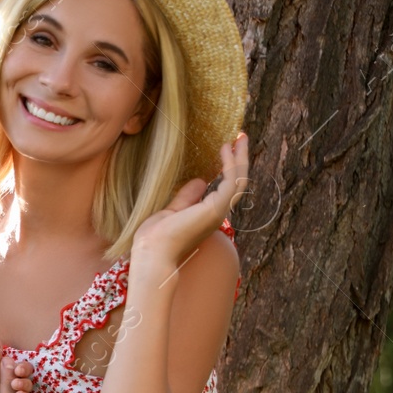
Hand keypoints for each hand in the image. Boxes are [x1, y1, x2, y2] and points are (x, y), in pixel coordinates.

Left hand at [131, 133, 248, 273]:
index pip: (224, 188)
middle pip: (237, 182)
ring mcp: (218, 211)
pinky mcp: (216, 208)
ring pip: (239, 180)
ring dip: (240, 158)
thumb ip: (187, 197)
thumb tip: (201, 181)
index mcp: (207, 214)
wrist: (153, 253)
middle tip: (240, 139)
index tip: (226, 149)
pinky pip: (232, 182)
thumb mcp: (171, 210)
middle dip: (239, 160)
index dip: (228, 168)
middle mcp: (217, 213)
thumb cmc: (157, 238)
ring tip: (238, 138)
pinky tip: (226, 150)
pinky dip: (231, 164)